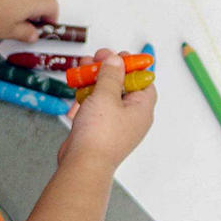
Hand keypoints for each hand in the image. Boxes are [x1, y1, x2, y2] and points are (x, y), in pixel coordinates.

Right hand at [57, 49, 156, 170]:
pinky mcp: (99, 129)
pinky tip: (77, 87)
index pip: (143, 80)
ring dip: (95, 80)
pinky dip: (87, 96)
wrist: (83, 163)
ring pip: (107, 95)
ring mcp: (115, 124)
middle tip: (97, 58)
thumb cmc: (99, 134)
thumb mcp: (106, 95)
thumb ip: (111, 74)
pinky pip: (96, 107)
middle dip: (108, 70)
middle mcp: (131, 117)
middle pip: (123, 85)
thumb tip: (116, 60)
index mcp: (142, 109)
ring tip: (83, 68)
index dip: (131, 66)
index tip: (118, 56)